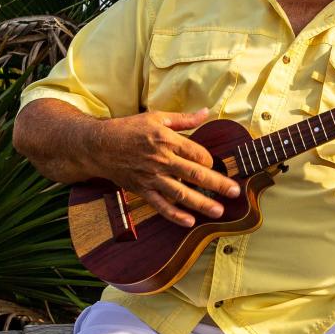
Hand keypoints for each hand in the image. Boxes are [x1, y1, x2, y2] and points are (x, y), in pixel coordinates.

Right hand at [91, 108, 241, 226]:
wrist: (99, 145)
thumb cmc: (128, 129)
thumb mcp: (156, 118)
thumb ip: (183, 119)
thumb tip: (206, 112)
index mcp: (167, 140)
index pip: (197, 154)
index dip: (210, 161)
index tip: (214, 165)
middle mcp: (161, 160)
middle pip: (195, 174)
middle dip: (218, 184)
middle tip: (235, 192)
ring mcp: (152, 177)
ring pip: (181, 193)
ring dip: (202, 204)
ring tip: (219, 211)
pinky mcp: (142, 190)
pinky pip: (161, 205)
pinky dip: (175, 215)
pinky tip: (190, 221)